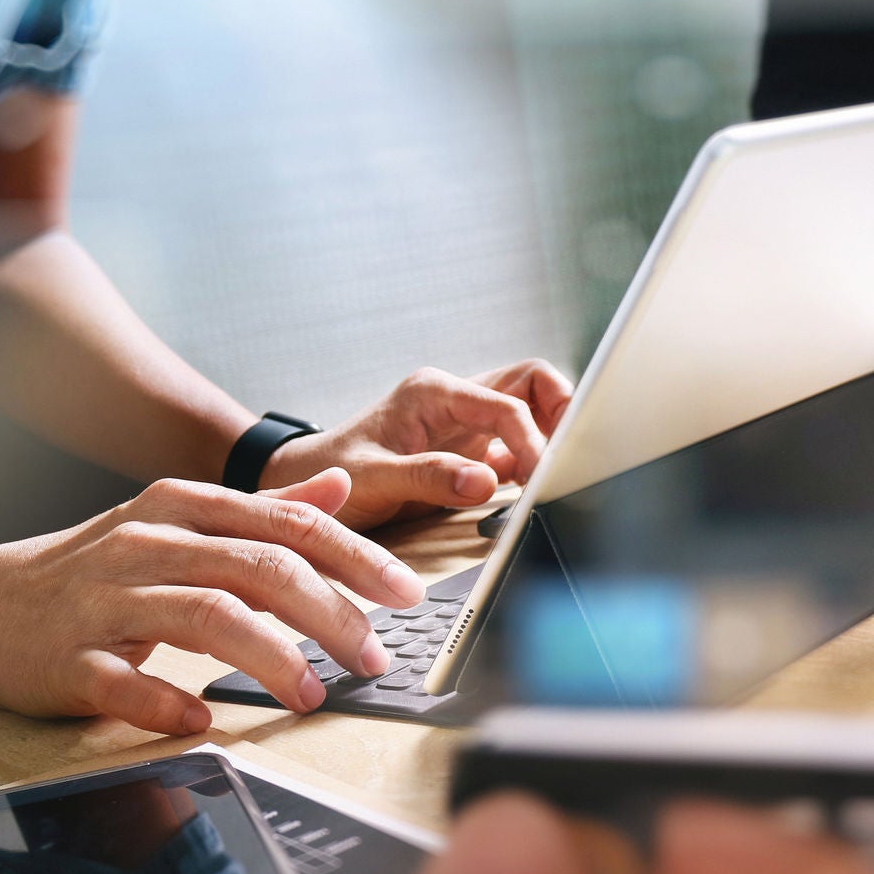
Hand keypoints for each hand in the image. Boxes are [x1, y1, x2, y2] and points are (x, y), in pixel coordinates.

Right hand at [0, 469, 425, 730]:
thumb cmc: (93, 570)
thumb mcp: (179, 523)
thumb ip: (261, 511)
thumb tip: (338, 487)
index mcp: (182, 508)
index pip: (286, 525)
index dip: (354, 557)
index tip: (405, 592)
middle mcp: (149, 545)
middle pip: (258, 569)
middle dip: (329, 614)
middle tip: (373, 657)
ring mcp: (106, 601)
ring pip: (205, 617)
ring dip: (270, 659)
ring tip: (310, 695)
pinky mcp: (69, 660)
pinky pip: (125, 681)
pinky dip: (167, 702)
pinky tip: (202, 723)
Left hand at [259, 360, 573, 530]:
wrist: (306, 486)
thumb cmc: (331, 474)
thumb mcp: (374, 478)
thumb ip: (429, 478)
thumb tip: (487, 482)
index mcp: (433, 393)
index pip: (507, 403)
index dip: (534, 439)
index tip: (541, 478)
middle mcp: (456, 399)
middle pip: (533, 383)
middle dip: (560, 414)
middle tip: (567, 460)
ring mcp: (466, 423)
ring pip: (532, 407)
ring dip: (551, 434)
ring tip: (554, 475)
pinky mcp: (470, 449)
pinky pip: (518, 443)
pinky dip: (534, 461)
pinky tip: (532, 490)